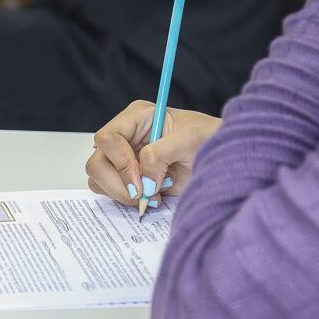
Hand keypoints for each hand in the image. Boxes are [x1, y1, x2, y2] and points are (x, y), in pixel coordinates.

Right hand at [85, 100, 221, 206]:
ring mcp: (126, 159)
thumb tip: (143, 178)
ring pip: (99, 178)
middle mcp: (127, 137)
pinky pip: (111, 192)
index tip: (140, 181)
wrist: (222, 161)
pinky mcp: (130, 179)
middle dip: (117, 182)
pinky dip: (127, 200)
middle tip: (143, 194)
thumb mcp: (190, 140)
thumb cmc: (210, 140)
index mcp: (138, 118)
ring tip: (152, 194)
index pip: (108, 138)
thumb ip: (161, 154)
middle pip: (97, 161)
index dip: (120, 161)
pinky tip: (153, 197)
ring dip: (122, 193)